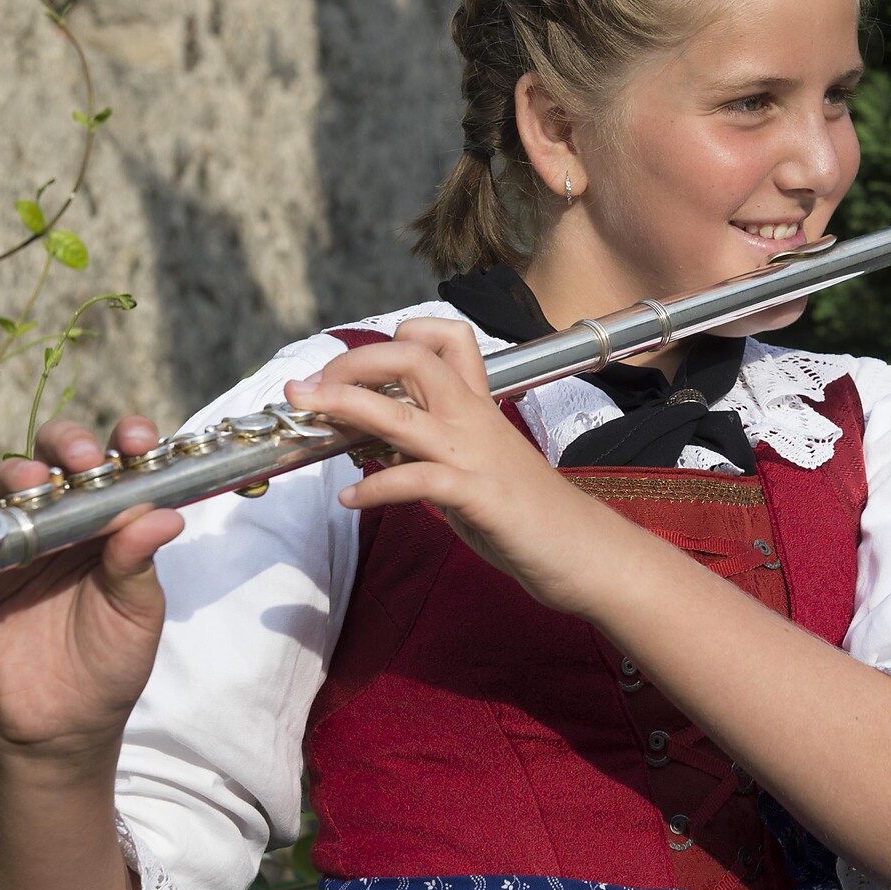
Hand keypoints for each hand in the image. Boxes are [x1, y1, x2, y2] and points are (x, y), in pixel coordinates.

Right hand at [0, 418, 184, 768]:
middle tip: (82, 461)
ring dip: (18, 474)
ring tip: (33, 487)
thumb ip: (139, 563)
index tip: (134, 441)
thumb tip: (165, 515)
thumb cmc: (112, 661)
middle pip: (56, 458)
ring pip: (8, 485)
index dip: (124, 440)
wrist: (64, 724)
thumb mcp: (137, 612)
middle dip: (67, 445)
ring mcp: (17, 542)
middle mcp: (64, 520)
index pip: (118, 464)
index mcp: (111, 521)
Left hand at [284, 319, 624, 614]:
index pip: (444, 338)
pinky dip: (376, 487)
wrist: (584, 551)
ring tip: (306, 411)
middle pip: (411, 357)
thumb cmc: (529, 513)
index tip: (354, 367)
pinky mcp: (477, 495)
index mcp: (478, 405)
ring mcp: (475, 454)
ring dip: (344, 406)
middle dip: (352, 362)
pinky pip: (416, 480)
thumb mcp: (477, 465)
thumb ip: (431, 448)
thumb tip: (377, 445)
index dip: (394, 338)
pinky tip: (352, 499)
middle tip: (311, 387)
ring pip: (401, 411)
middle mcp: (475, 418)